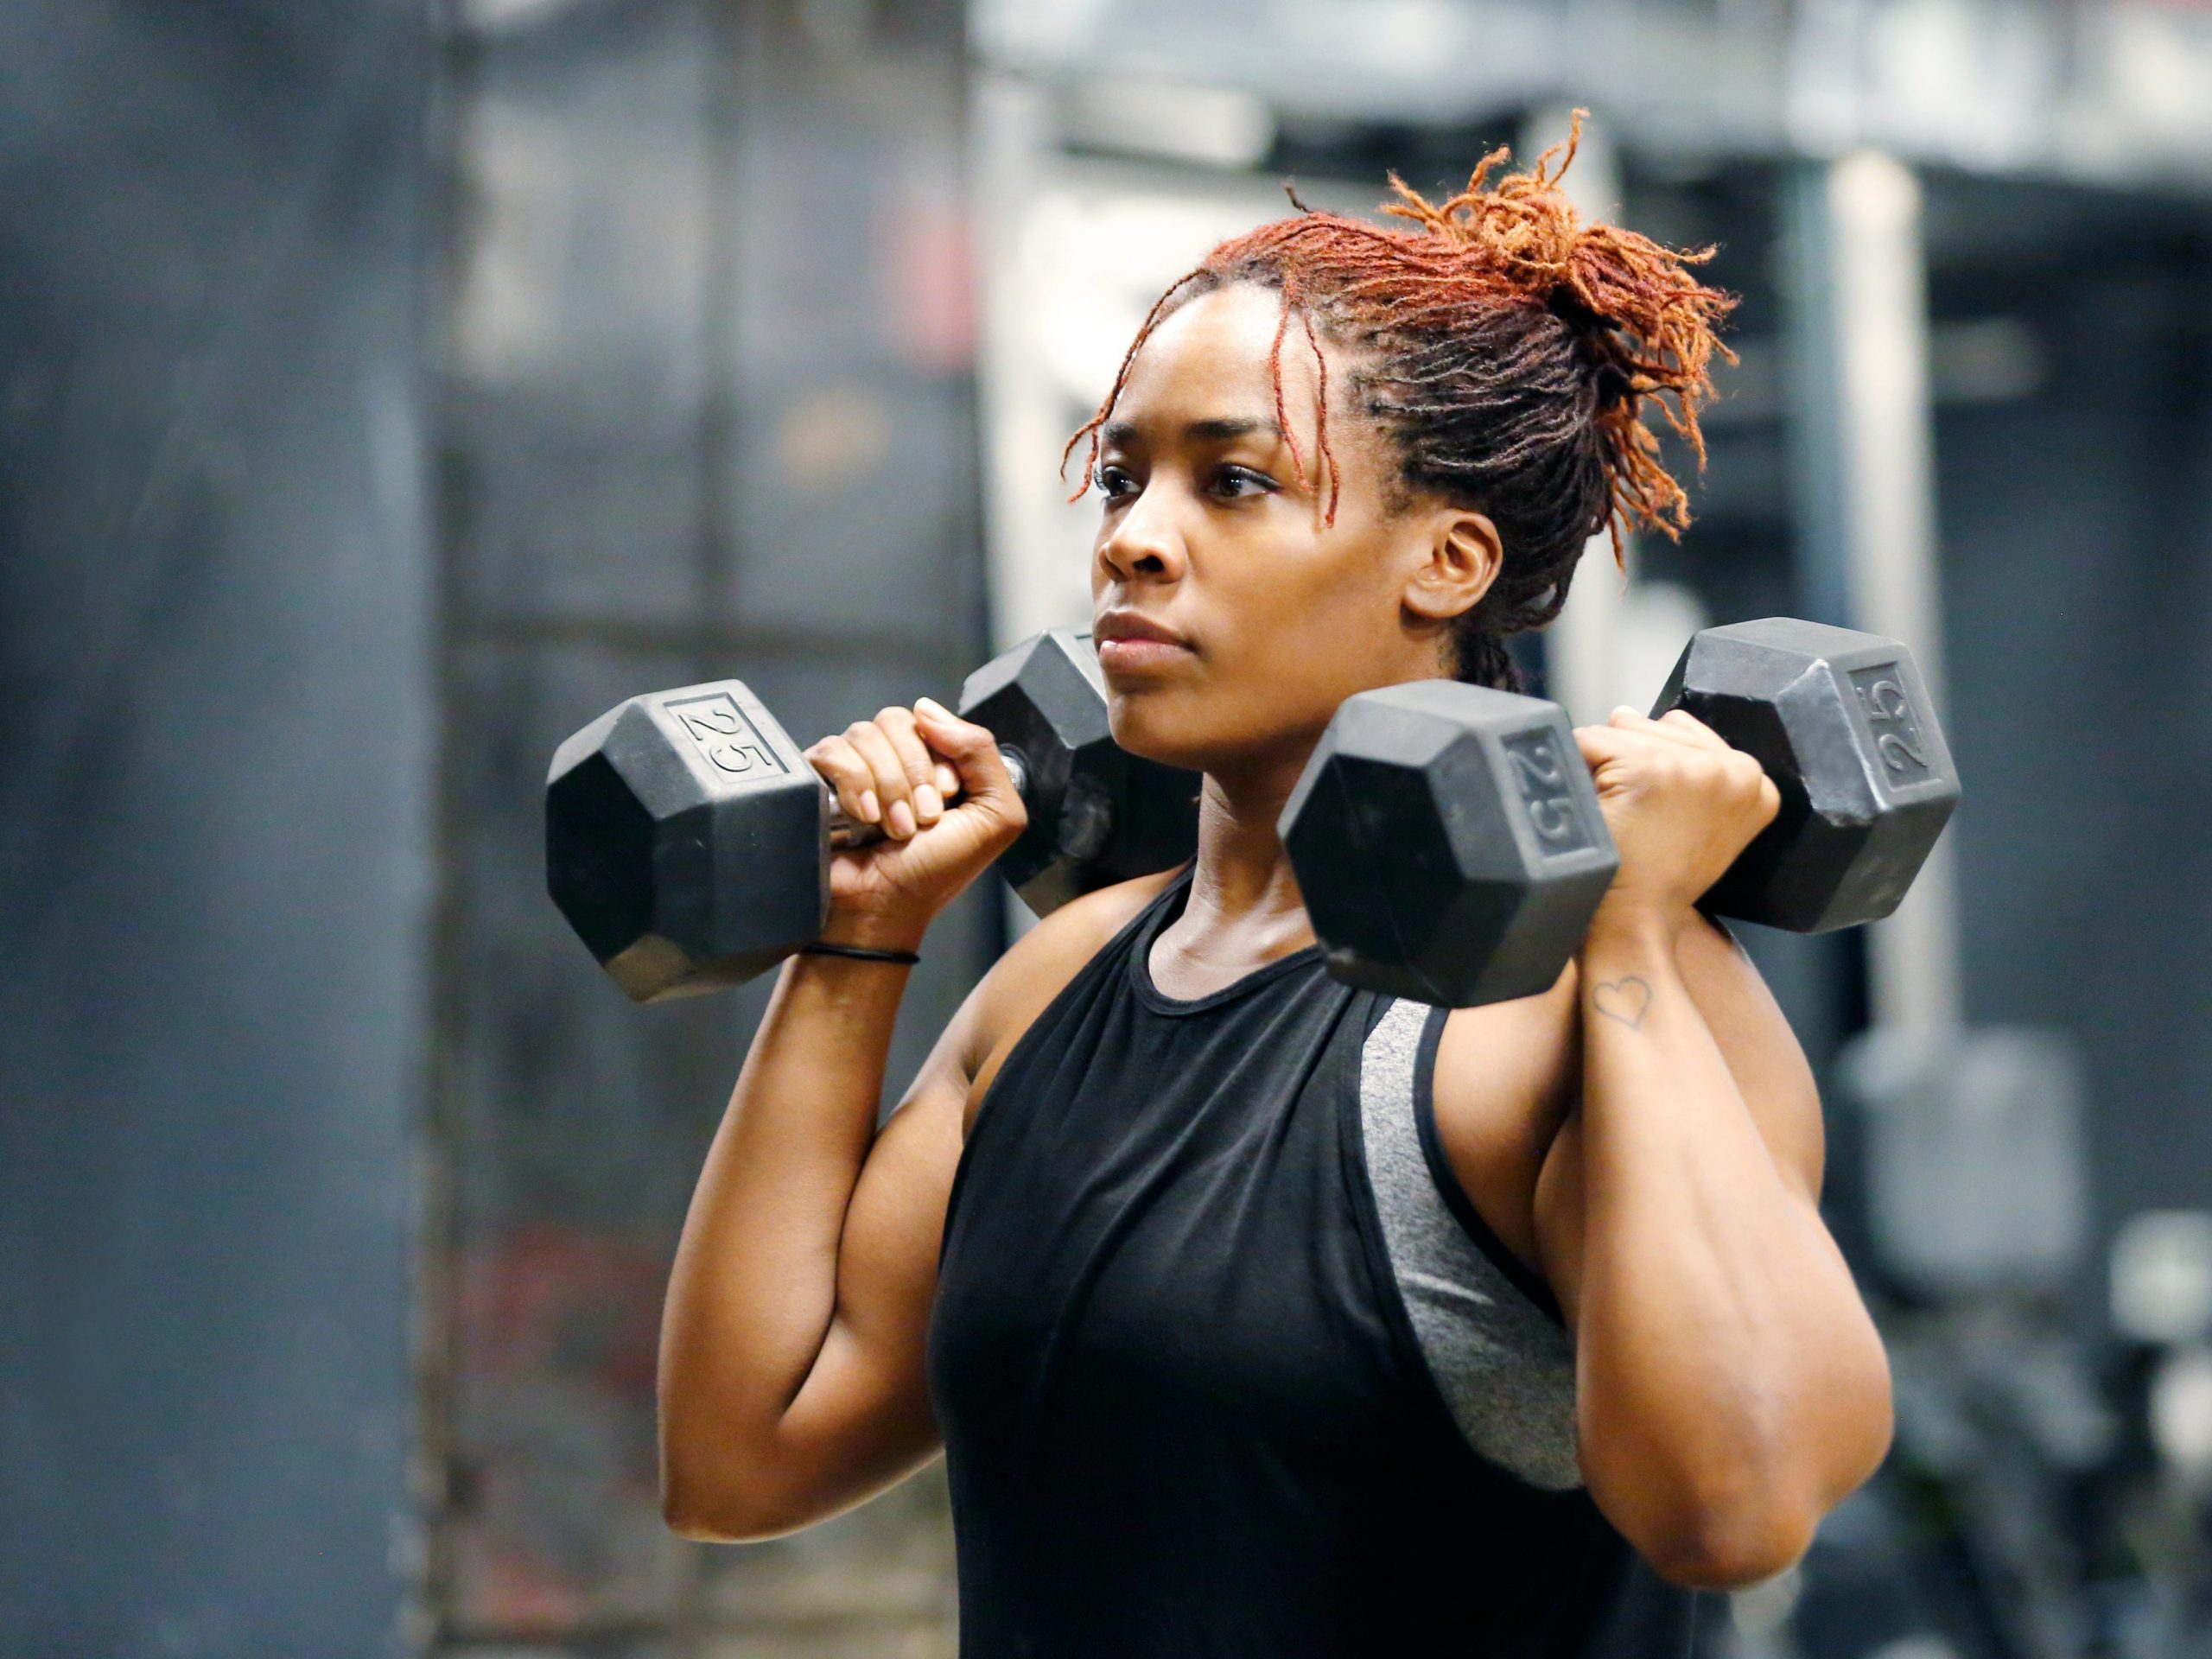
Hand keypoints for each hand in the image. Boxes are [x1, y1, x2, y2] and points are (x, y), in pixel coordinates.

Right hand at [802, 699, 1028, 949]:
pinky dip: (854, 784)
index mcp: (935, 761)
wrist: (882, 909)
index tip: (946, 802)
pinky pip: (833, 751)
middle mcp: (894, 759)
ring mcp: (854, 766)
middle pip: (897, 721)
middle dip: (913, 775)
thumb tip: (929, 710)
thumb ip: (984, 754)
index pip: (934, 722)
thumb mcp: (995, 817)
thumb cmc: (935, 873)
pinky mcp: (819, 777)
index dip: (942, 760)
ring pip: (865, 734)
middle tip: (920, 821)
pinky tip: (863, 818)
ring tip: (893, 829)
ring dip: (887, 786)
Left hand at [1573, 707, 1780, 928]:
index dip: (1649, 764)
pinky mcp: (1649, 768)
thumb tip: (1629, 711)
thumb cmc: (1656, 878)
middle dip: (1625, 759)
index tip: (1650, 810)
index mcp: (1756, 781)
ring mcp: (1693, 767)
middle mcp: (1737, 768)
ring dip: (1602, 766)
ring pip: (1619, 730)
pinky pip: (1589, 740)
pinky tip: (1600, 812)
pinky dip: (1578, 771)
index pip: (1682, 731)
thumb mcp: (1696, 819)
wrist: (1636, 924)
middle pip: (1651, 725)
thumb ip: (1684, 765)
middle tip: (1633, 818)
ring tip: (1620, 817)